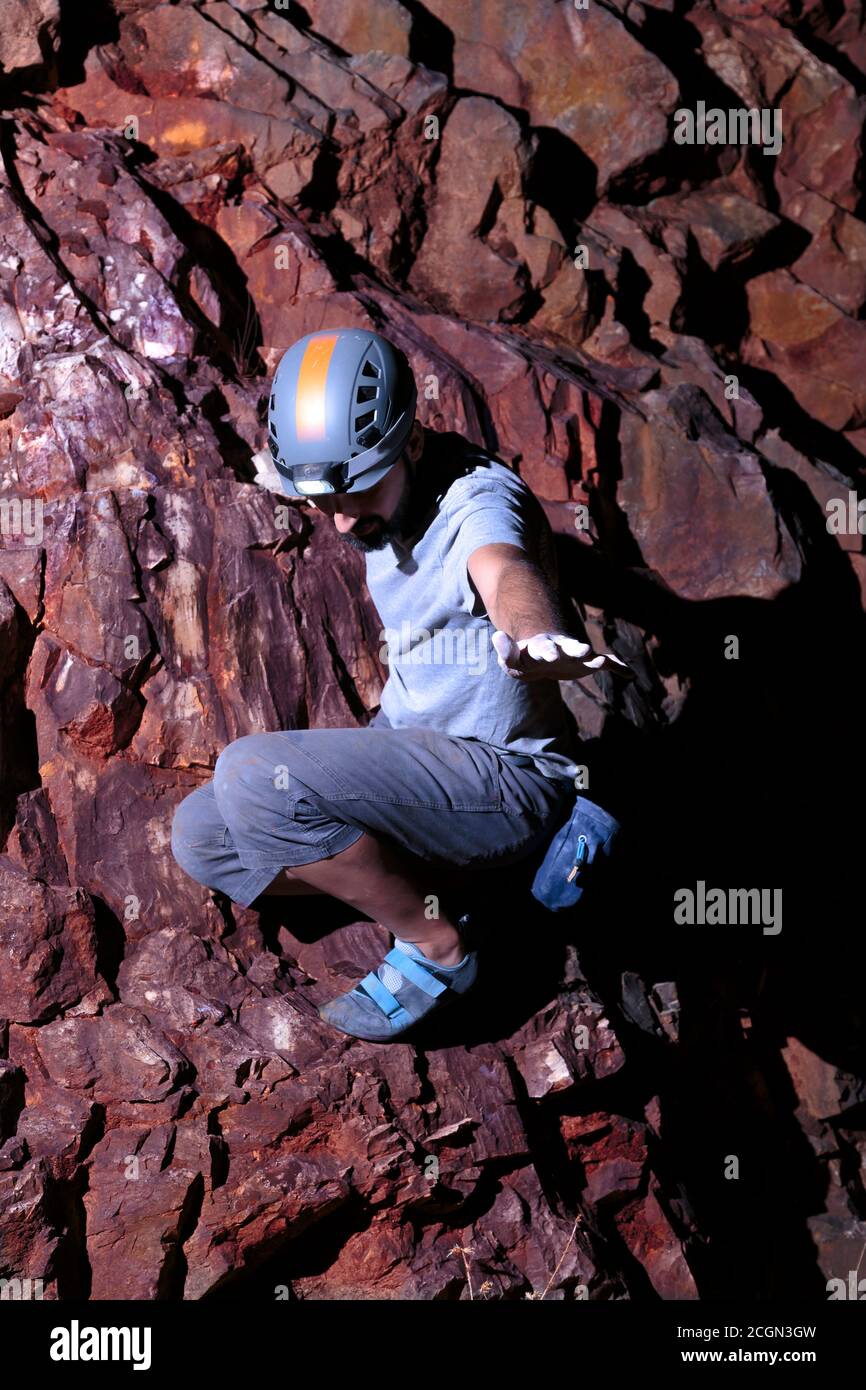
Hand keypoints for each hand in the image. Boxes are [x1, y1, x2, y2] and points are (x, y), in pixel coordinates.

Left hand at [491, 629, 633, 682]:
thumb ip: (504, 652)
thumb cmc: (526, 660)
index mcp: (543, 648)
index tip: (550, 655)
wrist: (542, 657)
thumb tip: (497, 634)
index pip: (544, 648)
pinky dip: (618, 667)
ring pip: (588, 654)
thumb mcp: (511, 662)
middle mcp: (562, 649)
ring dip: (595, 658)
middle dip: (575, 649)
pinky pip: (606, 664)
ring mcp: (576, 655)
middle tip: (583, 650)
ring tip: (603, 660)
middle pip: (568, 647)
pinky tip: (630, 674)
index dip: (547, 651)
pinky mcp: (587, 663)